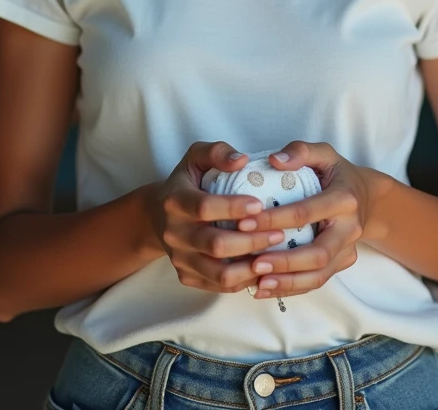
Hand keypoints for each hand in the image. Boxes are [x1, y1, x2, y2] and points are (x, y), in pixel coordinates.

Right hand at [145, 141, 286, 293]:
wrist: (158, 215)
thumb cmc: (187, 181)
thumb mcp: (196, 157)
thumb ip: (217, 152)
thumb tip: (242, 160)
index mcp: (174, 201)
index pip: (204, 207)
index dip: (233, 207)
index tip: (260, 204)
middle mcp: (173, 233)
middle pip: (216, 244)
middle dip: (252, 241)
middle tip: (279, 233)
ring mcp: (179, 259)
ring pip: (220, 273)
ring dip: (251, 267)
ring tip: (275, 255)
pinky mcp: (187, 277)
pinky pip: (219, 286)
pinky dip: (245, 280)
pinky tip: (264, 267)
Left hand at [237, 141, 379, 299]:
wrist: (367, 197)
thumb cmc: (336, 173)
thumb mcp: (324, 153)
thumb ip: (301, 151)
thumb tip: (274, 160)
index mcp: (344, 199)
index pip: (306, 212)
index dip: (274, 219)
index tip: (243, 223)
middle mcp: (350, 228)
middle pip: (319, 253)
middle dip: (285, 261)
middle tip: (253, 263)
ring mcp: (348, 250)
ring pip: (319, 275)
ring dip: (288, 282)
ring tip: (258, 283)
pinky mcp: (342, 264)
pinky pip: (317, 281)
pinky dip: (291, 288)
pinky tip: (265, 288)